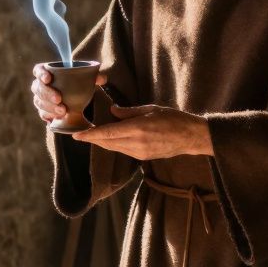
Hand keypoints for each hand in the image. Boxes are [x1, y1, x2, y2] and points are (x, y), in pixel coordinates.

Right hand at [31, 63, 106, 124]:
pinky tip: (58, 117)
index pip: (38, 70)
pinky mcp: (43, 111)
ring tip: (63, 111)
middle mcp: (40, 85)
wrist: (76, 101)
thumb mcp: (86, 79)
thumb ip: (94, 77)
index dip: (41, 74)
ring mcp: (40, 99)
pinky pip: (42, 113)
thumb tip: (102, 78)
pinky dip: (49, 115)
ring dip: (49, 107)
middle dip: (47, 93)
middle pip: (37, 87)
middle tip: (59, 99)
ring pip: (39, 102)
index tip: (48, 78)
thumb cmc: (78, 85)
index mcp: (47, 72)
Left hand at [71, 104, 212, 159]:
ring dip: (102, 142)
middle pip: (107, 143)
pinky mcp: (143, 158)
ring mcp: (139, 153)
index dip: (90, 135)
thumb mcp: (151, 109)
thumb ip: (129, 112)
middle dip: (93, 139)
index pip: (107, 133)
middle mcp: (136, 143)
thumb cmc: (174, 118)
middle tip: (80, 133)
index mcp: (137, 129)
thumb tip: (112, 112)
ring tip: (93, 135)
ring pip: (114, 148)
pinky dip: (114, 144)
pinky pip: (123, 151)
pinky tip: (111, 139)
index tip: (76, 135)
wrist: (191, 137)